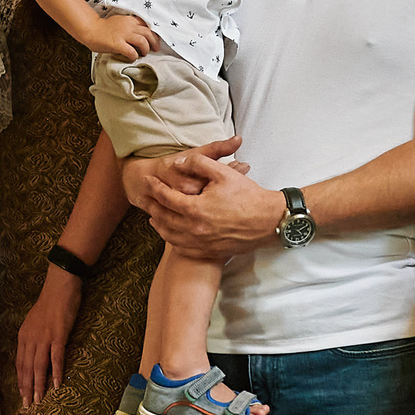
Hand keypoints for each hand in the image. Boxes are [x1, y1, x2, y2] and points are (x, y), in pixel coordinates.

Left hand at [17, 267, 81, 409]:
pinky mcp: (58, 336)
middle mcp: (31, 338)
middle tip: (27, 404)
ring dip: (39, 385)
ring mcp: (44, 338)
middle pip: (27, 368)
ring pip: (39, 367)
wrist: (60, 285)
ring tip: (39, 400)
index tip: (21, 394)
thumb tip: (36, 351)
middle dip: (26, 388)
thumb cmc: (50, 302)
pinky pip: (56, 358)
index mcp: (24, 335)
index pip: (20, 363)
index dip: (20, 380)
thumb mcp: (36, 321)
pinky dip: (56, 373)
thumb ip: (34, 336)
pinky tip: (57, 384)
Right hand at [77, 12, 159, 61]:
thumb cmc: (103, 28)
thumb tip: (139, 34)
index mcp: (130, 20)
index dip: (153, 33)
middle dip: (154, 42)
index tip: (154, 39)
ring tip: (144, 53)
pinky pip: (132, 52)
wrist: (90, 29)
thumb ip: (130, 26)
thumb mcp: (120, 22)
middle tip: (155, 49)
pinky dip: (134, 56)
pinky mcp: (118, 44)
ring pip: (143, 42)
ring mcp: (123, 35)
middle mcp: (129, 26)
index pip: (147, 25)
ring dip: (145, 49)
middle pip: (148, 33)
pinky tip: (133, 57)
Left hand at [136, 139, 271, 262]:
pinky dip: (172, 240)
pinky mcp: (208, 252)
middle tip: (145, 198)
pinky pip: (183, 249)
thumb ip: (197, 163)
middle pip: (163, 218)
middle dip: (152, 206)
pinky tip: (171, 234)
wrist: (268, 221)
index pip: (165, 197)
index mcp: (195, 208)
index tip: (147, 180)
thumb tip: (177, 162)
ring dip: (159, 225)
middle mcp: (194, 229)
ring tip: (154, 216)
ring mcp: (201, 243)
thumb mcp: (223, 172)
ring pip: (170, 236)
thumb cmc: (248, 195)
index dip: (154, 187)